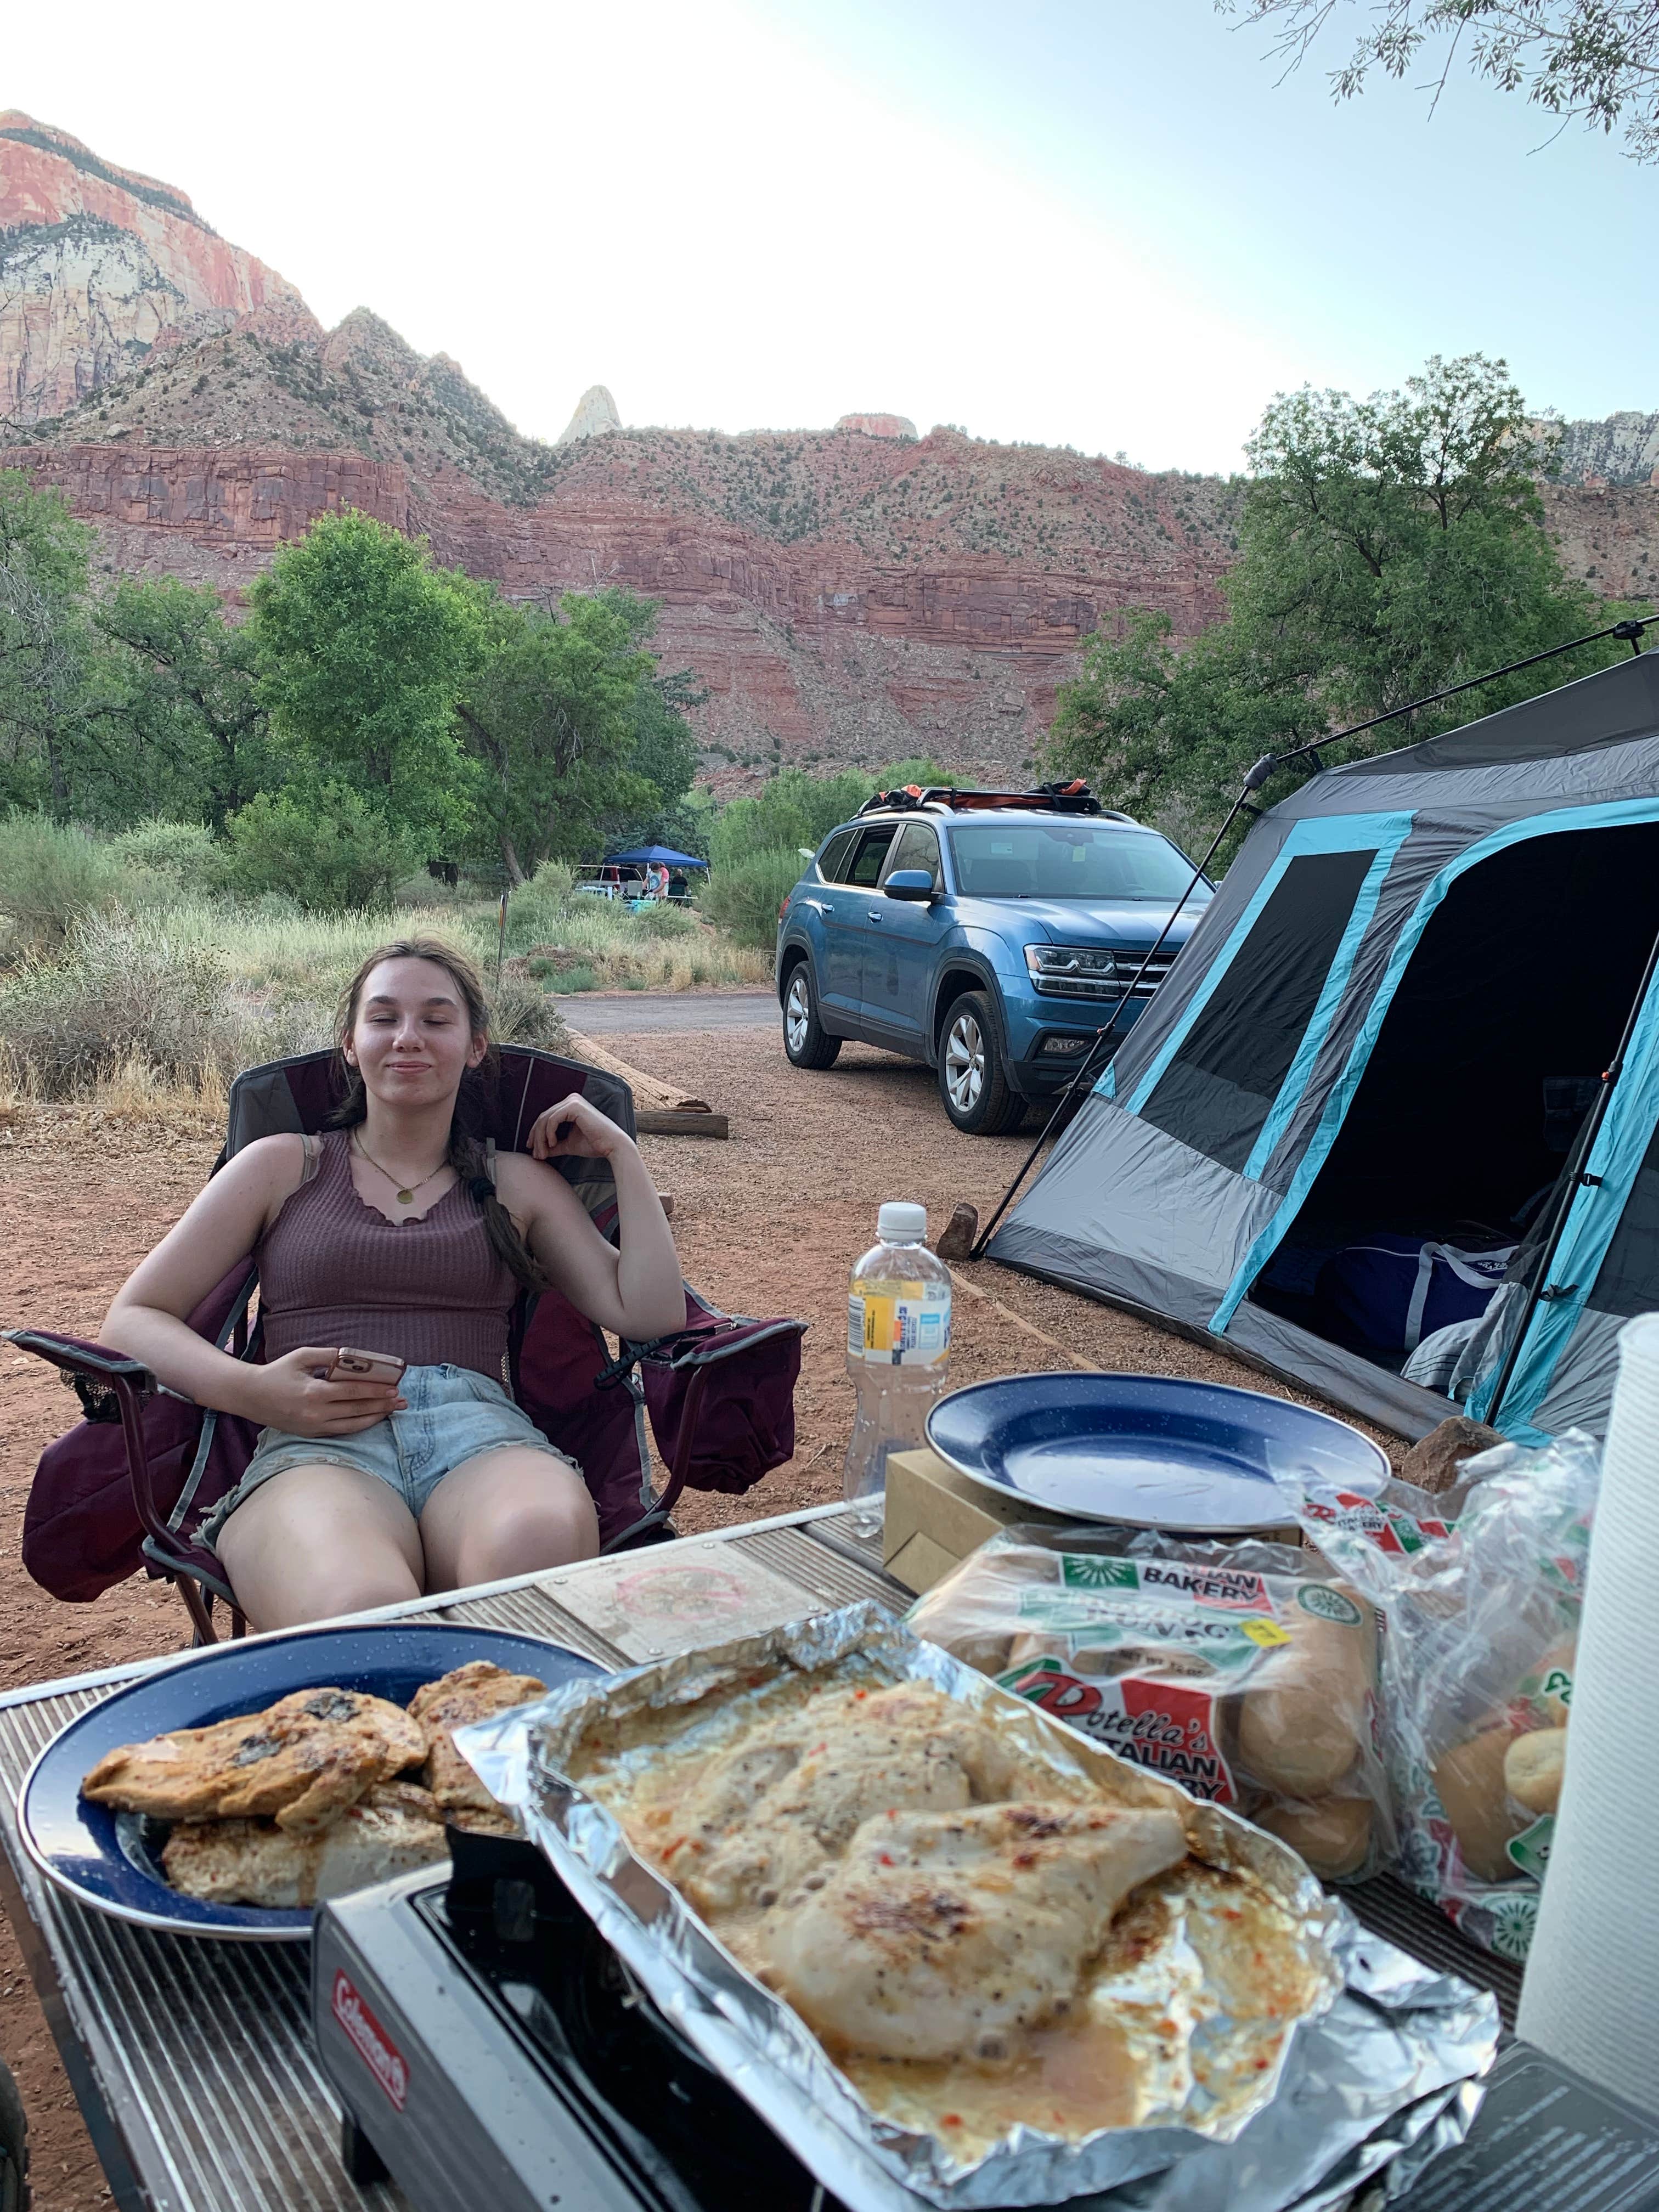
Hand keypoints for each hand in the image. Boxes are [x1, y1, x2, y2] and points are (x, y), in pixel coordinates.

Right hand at [250, 1346, 406, 1437]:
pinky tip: (372, 1418)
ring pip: (352, 1425)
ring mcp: (313, 1427)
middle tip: (402, 1401)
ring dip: (375, 1418)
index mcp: (314, 1393)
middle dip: (382, 1405)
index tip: (394, 1388)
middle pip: (357, 1410)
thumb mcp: (302, 1357)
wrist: (251, 1397)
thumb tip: (353, 1357)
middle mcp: (316, 1413)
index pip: (353, 1392)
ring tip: (392, 1411)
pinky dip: (359, 1425)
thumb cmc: (277, 1372)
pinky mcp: (311, 1434)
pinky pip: (341, 1431)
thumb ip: (329, 1356)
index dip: (376, 1391)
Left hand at [527, 1093, 630, 1163]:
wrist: (613, 1146)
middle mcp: (571, 1100)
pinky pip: (553, 1119)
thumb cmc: (595, 1145)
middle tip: (535, 1155)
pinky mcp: (574, 1106)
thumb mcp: (569, 1144)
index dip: (536, 1134)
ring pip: (545, 1119)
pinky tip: (552, 1144)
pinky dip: (549, 1133)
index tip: (534, 1151)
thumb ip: (555, 1145)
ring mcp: (572, 1101)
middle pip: (543, 1118)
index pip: (546, 1118)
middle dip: (536, 1137)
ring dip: (540, 1138)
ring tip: (543, 1153)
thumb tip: (539, 1152)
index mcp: (570, 1106)